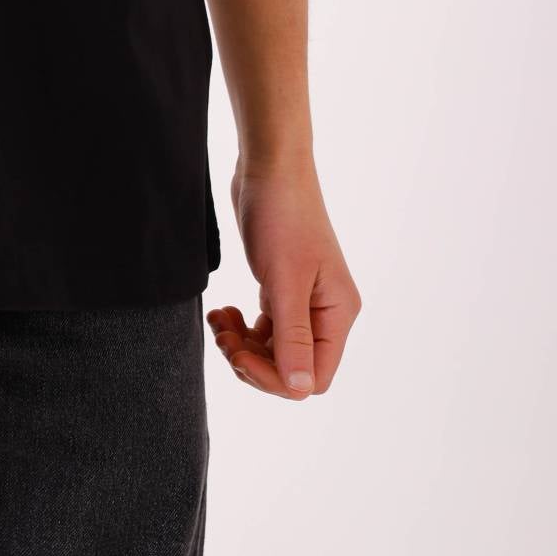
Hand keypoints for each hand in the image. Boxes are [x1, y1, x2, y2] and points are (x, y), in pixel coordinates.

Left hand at [206, 152, 361, 399]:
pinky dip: (241, 328)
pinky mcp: (281, 287)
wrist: (269, 167)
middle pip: (291, 368)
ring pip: (273, 350)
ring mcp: (303, 300)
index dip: (275, 379)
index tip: (240, 358)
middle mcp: (325, 312)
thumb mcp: (284, 280)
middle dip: (253, 362)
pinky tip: (222, 312)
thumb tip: (299, 388)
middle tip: (223, 340)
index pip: (314, 377)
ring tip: (219, 322)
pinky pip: (264, 328)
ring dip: (242, 346)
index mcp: (337, 314)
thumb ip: (292, 337)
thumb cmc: (282, 216)